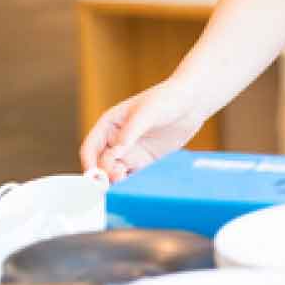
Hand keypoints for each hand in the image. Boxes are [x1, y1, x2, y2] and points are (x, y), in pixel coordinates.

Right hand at [79, 78, 209, 182]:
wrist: (193, 102)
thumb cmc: (167, 99)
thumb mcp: (147, 112)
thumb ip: (129, 133)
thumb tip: (114, 153)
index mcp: (109, 125)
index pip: (90, 149)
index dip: (90, 164)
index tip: (95, 176)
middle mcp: (116, 141)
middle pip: (101, 165)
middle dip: (104, 176)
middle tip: (116, 180)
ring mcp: (131, 152)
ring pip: (115, 173)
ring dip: (116, 182)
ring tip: (126, 183)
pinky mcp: (146, 161)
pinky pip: (133, 177)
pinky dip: (131, 184)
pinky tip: (137, 186)